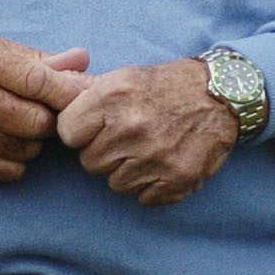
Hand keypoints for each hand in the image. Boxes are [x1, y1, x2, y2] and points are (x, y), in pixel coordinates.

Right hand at [0, 39, 91, 182]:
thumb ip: (42, 59)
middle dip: (50, 118)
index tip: (83, 95)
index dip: (69, 92)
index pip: (40, 81)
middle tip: (44, 110)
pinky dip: (15, 160)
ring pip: (29, 149)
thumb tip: (85, 61)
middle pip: (39, 122)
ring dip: (33, 140)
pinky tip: (3, 140)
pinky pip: (11, 171)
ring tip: (18, 123)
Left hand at [56, 58, 239, 207]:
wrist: (221, 95)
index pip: (68, 132)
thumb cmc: (167, 85)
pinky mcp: (175, 180)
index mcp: (113, 97)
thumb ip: (88, 95)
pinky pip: (143, 197)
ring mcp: (154, 157)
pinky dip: (151, 185)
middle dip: (105, 153)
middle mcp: (131, 128)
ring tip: (148, 148)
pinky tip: (163, 163)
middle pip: (90, 162)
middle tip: (127, 138)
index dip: (79, 132)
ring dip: (128, 171)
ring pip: (115, 183)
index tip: (94, 129)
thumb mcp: (125, 77)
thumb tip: (53, 99)